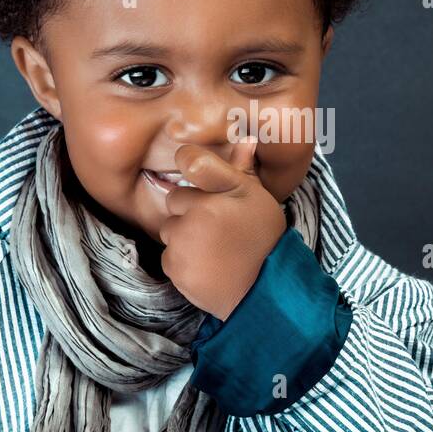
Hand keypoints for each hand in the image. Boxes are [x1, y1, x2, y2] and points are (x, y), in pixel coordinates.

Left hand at [160, 137, 287, 320]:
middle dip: (189, 211)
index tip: (193, 173)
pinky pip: (168, 255)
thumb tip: (247, 138)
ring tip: (212, 249)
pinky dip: (182, 261)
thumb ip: (243, 171)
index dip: (190, 166)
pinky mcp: (174, 266)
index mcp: (225, 192)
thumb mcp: (259, 201)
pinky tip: (206, 266)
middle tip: (216, 227)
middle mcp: (201, 212)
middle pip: (176, 200)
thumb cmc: (263, 241)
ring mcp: (184, 240)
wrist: (264, 293)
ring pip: (169, 229)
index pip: (193, 162)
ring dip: (183, 237)